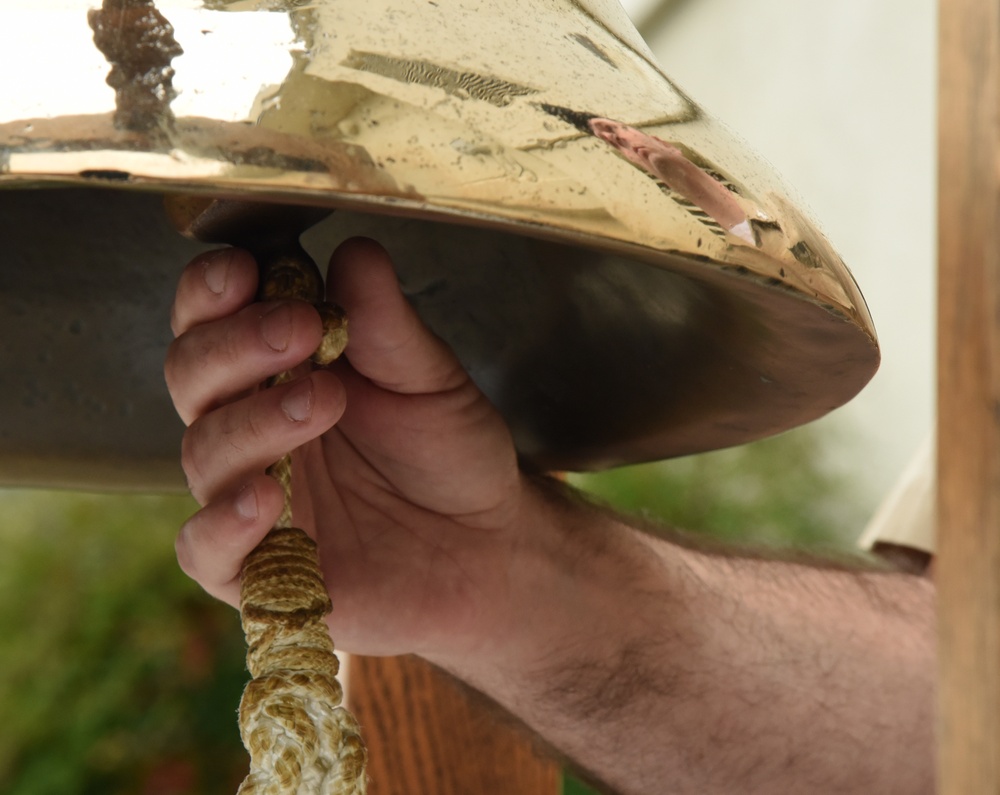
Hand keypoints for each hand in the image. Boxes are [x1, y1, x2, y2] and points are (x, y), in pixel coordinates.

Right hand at [165, 237, 531, 661]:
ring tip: (320, 401)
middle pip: (193, 376)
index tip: (248, 269)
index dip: (214, 292)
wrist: (488, 546)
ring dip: (252, 422)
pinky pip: (206, 551)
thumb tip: (354, 251)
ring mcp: (248, 496)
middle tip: (302, 328)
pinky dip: (222, 525)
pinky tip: (263, 501)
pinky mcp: (256, 570)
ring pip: (204, 453)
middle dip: (235, 346)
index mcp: (279, 370)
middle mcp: (251, 427)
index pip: (214, 320)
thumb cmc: (451, 454)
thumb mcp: (431, 379)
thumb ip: (386, 324)